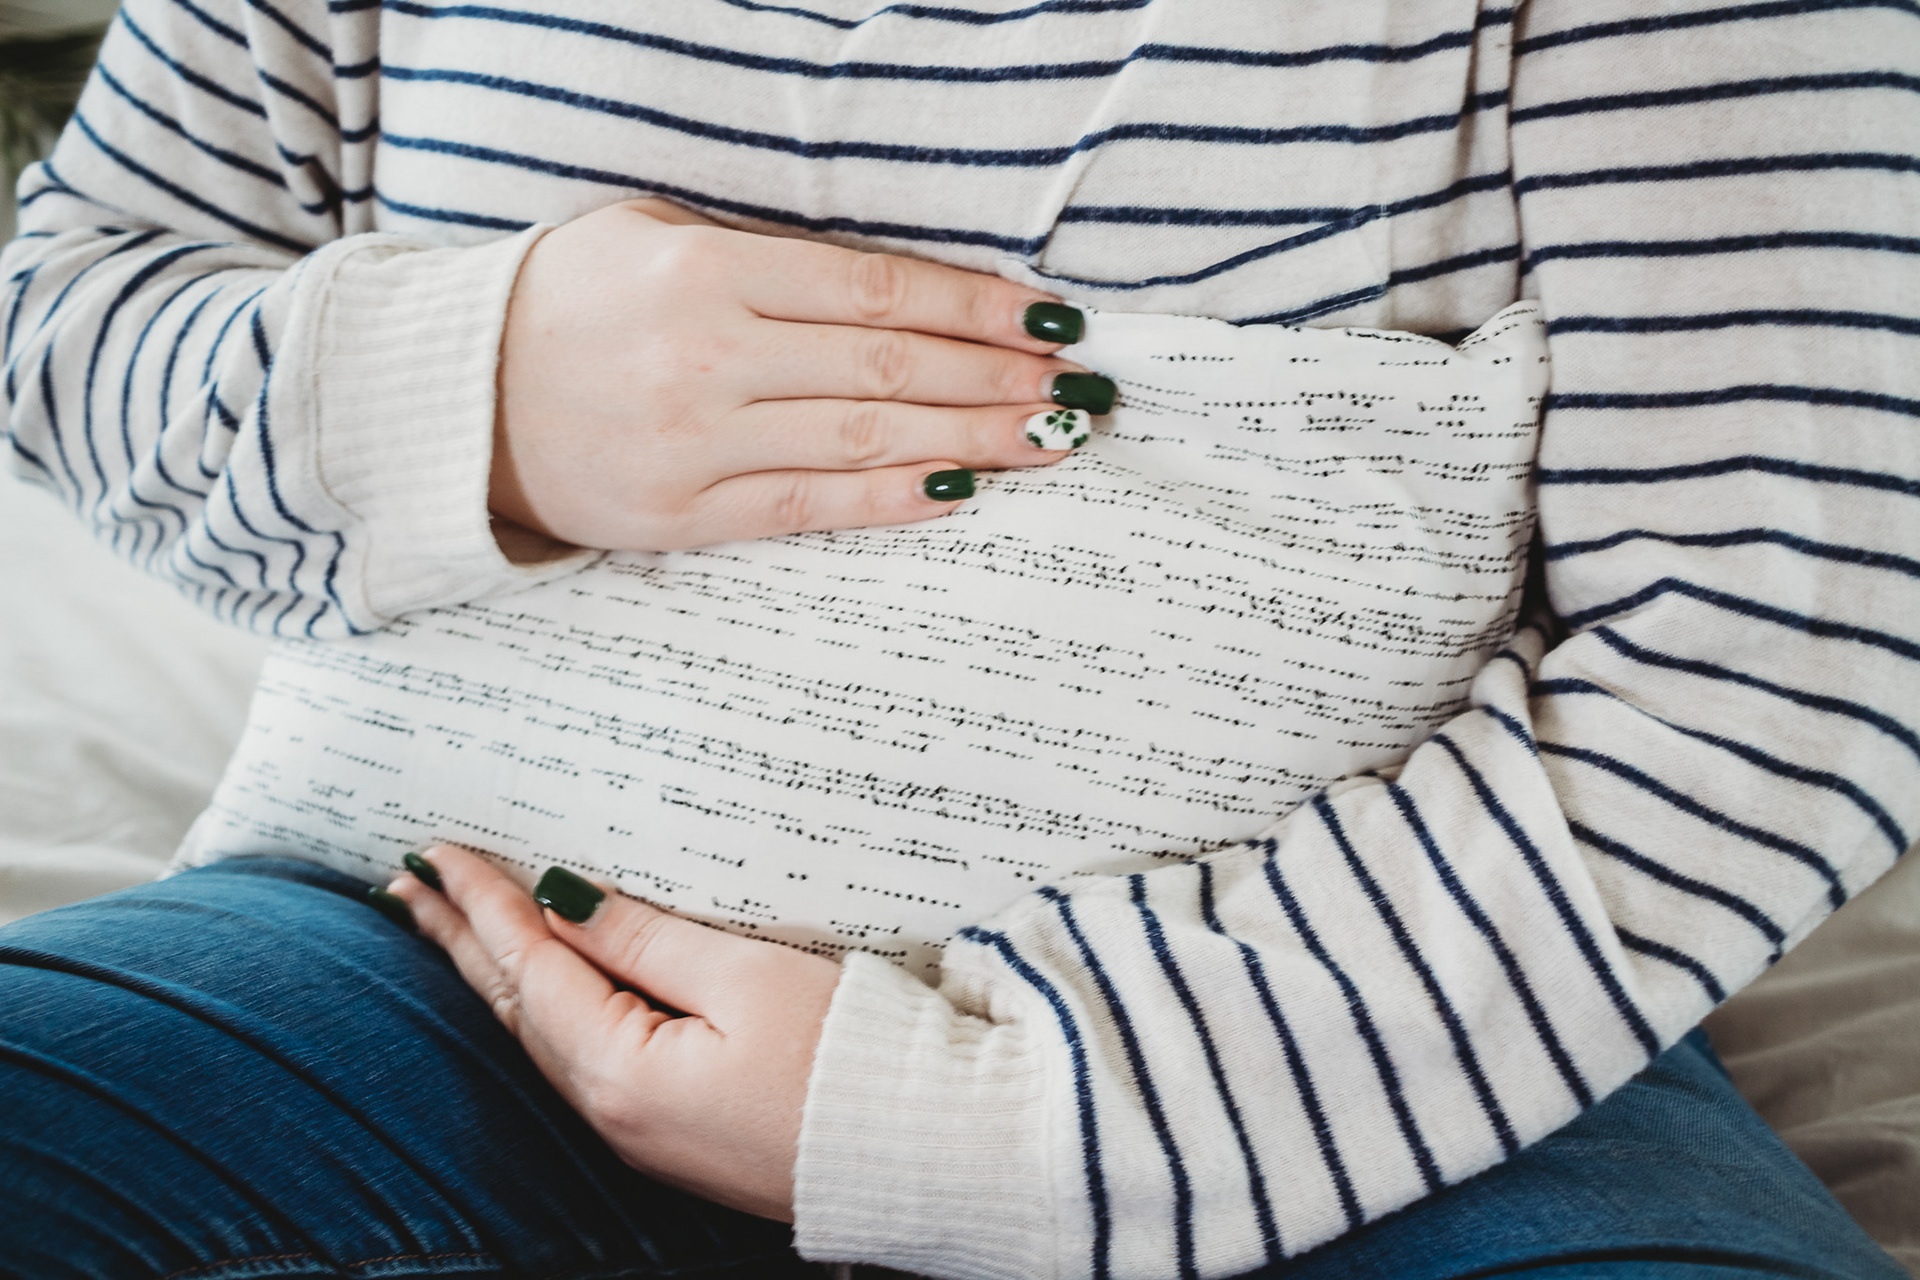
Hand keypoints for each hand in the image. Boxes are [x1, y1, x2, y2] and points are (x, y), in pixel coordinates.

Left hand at [387, 846, 839, 1220]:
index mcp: (621, 1069)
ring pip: (544, 1038)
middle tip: (406, 887)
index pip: (531, 967)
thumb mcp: (745, 977)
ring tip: (452, 932)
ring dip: (494, 978)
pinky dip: (543, 1012)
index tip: (438, 852)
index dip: (484, 903)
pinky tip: (538, 995)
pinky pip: (582, 1061)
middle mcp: (614, 1112)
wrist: (928, 1156)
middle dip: (460, 942)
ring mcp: (643, 1132)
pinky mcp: (676, 1135)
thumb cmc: (848, 1060)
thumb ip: (644, 940)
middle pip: (517, 1009)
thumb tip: (561, 904)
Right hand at [492, 198, 1104, 550]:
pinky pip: (810, 507)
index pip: (875, 291)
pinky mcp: (682, 517)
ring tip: (1051, 439)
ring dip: (972, 438)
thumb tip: (896, 294)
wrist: (451, 398)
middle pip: (888, 367)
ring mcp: (696, 445)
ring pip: (864, 437)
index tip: (1050, 320)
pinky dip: (893, 496)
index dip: (975, 308)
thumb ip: (763, 260)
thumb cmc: (563, 303)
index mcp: (705, 274)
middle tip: (1078, 388)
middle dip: (997, 377)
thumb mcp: (649, 238)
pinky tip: (964, 488)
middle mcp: (708, 357)